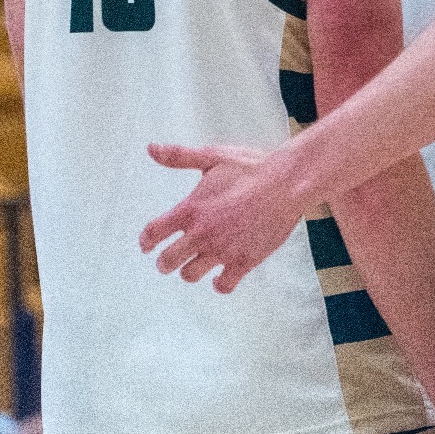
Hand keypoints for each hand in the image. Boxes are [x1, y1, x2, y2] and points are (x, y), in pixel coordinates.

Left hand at [139, 142, 299, 293]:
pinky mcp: (244, 261)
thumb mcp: (213, 157)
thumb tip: (151, 149)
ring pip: (191, 274)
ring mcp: (222, 250)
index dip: (146, 241)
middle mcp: (202, 233)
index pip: (154, 232)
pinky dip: (220, 284)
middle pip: (168, 261)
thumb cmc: (251, 168)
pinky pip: (224, 285)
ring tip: (193, 267)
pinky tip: (221, 277)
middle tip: (167, 262)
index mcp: (191, 209)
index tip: (147, 245)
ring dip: (189, 272)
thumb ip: (179, 157)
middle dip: (164, 263)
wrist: (287, 183)